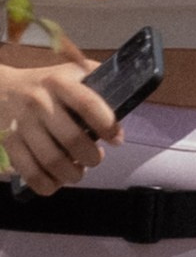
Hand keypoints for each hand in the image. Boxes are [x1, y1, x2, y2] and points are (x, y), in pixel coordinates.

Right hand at [0, 51, 117, 193]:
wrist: (0, 89)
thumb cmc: (46, 84)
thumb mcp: (72, 72)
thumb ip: (98, 85)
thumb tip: (123, 116)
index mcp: (58, 82)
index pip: (88, 105)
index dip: (108, 126)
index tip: (116, 139)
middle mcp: (38, 102)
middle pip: (72, 140)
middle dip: (92, 157)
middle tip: (95, 158)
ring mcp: (21, 125)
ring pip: (52, 161)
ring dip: (73, 173)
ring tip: (78, 171)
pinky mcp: (8, 144)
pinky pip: (30, 174)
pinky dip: (48, 184)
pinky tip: (56, 180)